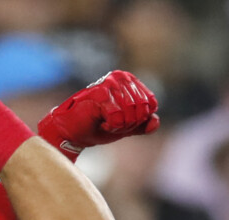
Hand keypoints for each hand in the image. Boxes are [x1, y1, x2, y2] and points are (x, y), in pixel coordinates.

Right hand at [39, 70, 158, 160]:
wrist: (72, 132)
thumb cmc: (97, 126)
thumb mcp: (126, 127)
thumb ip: (143, 124)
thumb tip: (156, 121)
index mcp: (130, 81)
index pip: (151, 103)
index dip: (140, 119)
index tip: (123, 122)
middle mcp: (121, 78)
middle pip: (142, 109)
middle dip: (130, 124)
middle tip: (113, 124)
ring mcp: (110, 83)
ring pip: (131, 113)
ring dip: (120, 126)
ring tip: (106, 122)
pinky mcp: (100, 93)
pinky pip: (118, 117)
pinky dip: (112, 126)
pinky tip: (100, 122)